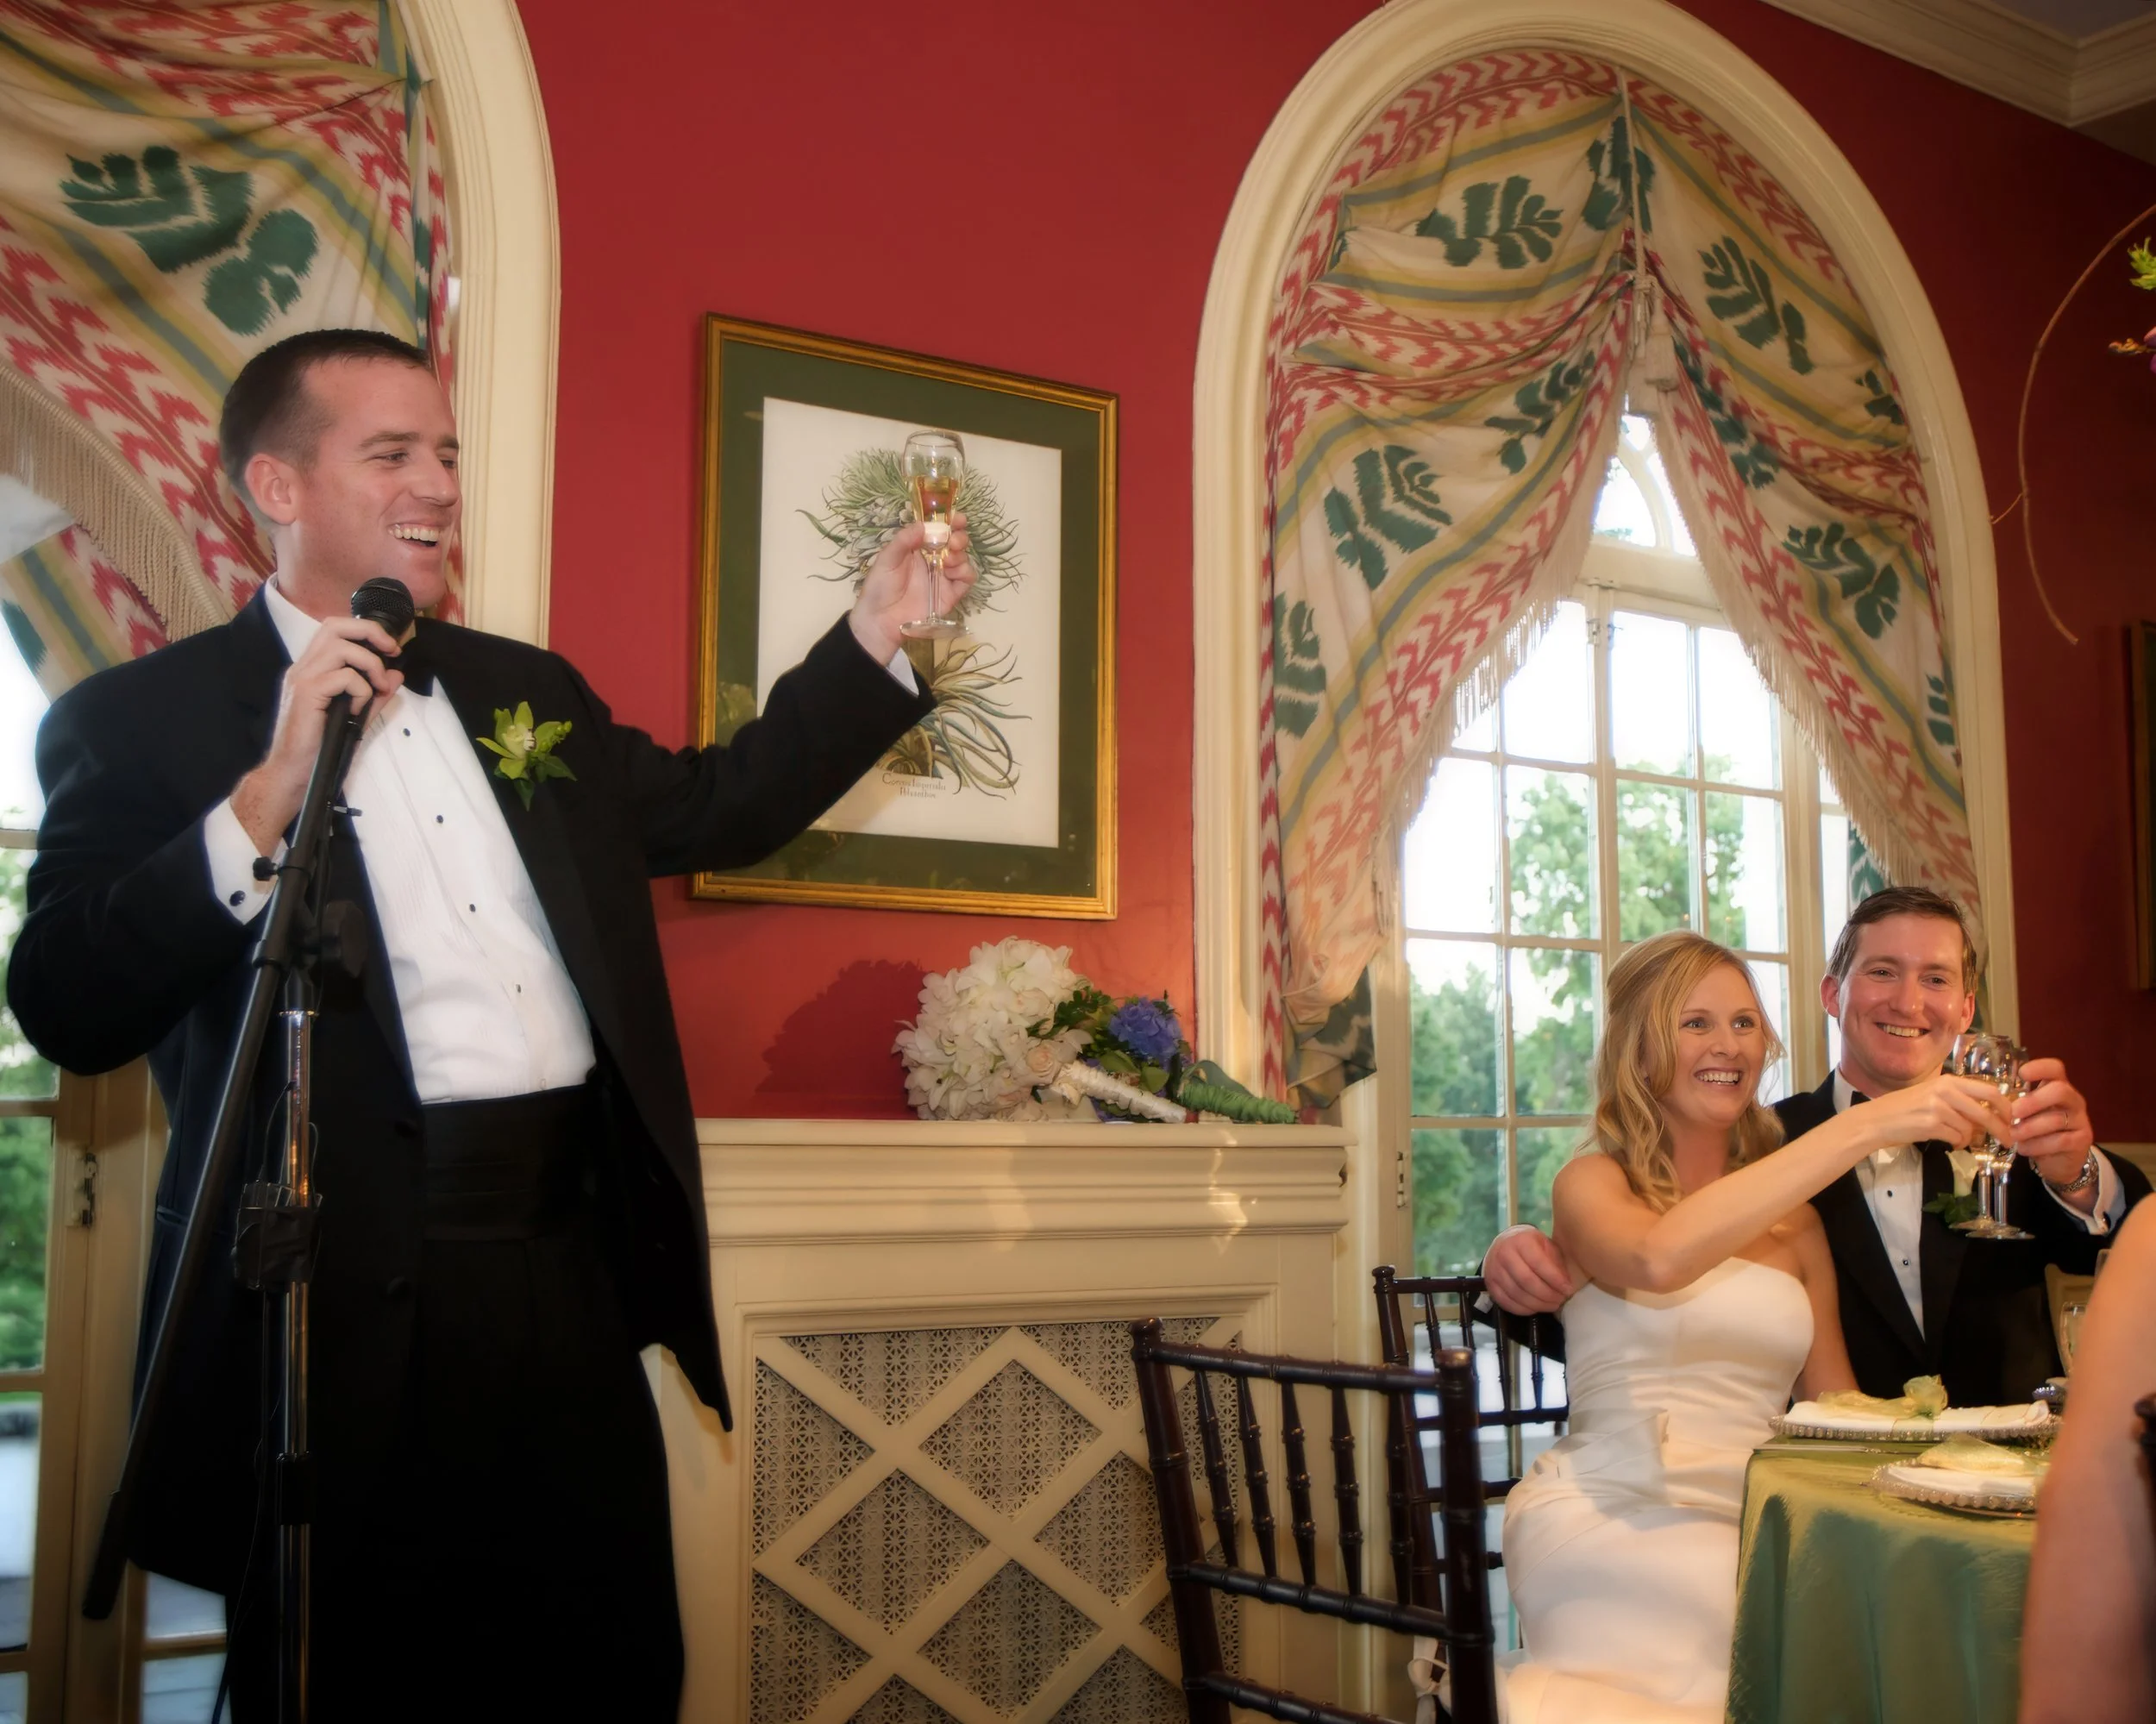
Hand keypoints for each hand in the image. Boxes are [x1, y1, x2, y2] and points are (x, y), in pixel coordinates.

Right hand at [231, 614, 403, 851]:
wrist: (293, 772)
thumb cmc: (320, 748)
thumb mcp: (355, 717)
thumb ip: (374, 695)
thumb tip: (395, 674)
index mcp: (311, 669)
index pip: (334, 629)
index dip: (365, 630)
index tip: (389, 649)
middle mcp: (303, 667)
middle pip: (335, 625)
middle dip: (370, 632)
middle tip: (391, 651)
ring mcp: (301, 679)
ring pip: (341, 647)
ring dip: (369, 665)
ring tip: (377, 689)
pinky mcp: (305, 694)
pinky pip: (343, 677)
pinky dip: (360, 691)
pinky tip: (357, 711)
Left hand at [848, 514, 977, 662]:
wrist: (880, 620)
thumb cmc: (880, 587)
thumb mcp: (887, 558)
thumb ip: (905, 540)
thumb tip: (925, 525)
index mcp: (918, 548)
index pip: (938, 530)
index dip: (950, 522)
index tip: (957, 518)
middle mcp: (934, 560)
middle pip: (956, 542)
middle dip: (959, 537)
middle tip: (952, 542)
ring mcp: (943, 577)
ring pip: (963, 559)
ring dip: (961, 554)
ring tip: (948, 560)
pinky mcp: (950, 594)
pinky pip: (966, 579)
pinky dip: (966, 572)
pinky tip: (953, 573)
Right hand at [1482, 1224, 1578, 1314]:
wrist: (1505, 1245)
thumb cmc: (1533, 1247)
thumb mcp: (1547, 1246)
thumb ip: (1556, 1262)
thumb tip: (1565, 1285)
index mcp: (1520, 1241)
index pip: (1538, 1263)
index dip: (1555, 1279)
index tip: (1568, 1289)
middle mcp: (1503, 1254)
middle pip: (1526, 1281)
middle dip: (1547, 1294)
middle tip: (1560, 1300)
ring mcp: (1494, 1271)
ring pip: (1517, 1294)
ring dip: (1538, 1304)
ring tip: (1552, 1305)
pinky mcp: (1490, 1286)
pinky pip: (1507, 1303)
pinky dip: (1524, 1309)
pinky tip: (1536, 1308)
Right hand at [1853, 1072, 2013, 1154]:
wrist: (1875, 1120)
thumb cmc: (1903, 1109)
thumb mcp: (1933, 1096)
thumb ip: (1959, 1101)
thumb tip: (1988, 1116)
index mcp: (1948, 1081)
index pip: (1989, 1090)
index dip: (2006, 1107)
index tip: (2011, 1119)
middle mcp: (1945, 1090)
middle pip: (1987, 1110)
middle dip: (2001, 1127)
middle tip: (2007, 1139)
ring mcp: (1938, 1107)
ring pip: (1970, 1128)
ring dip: (1968, 1138)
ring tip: (1957, 1139)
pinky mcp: (1931, 1124)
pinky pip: (1957, 1138)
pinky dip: (1957, 1143)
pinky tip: (1947, 1142)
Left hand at [2013, 1056, 2096, 1188]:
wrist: (2059, 1159)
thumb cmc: (2038, 1130)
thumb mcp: (2028, 1113)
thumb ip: (2018, 1103)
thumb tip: (1992, 1100)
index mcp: (2058, 1087)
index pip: (2055, 1069)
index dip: (2040, 1068)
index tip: (2022, 1073)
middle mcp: (2073, 1100)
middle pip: (2059, 1091)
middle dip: (2033, 1101)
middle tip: (2014, 1113)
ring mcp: (2081, 1120)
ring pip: (2056, 1119)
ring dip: (2029, 1128)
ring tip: (2013, 1135)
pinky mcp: (2083, 1140)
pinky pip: (2060, 1141)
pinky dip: (2037, 1145)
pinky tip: (2024, 1148)